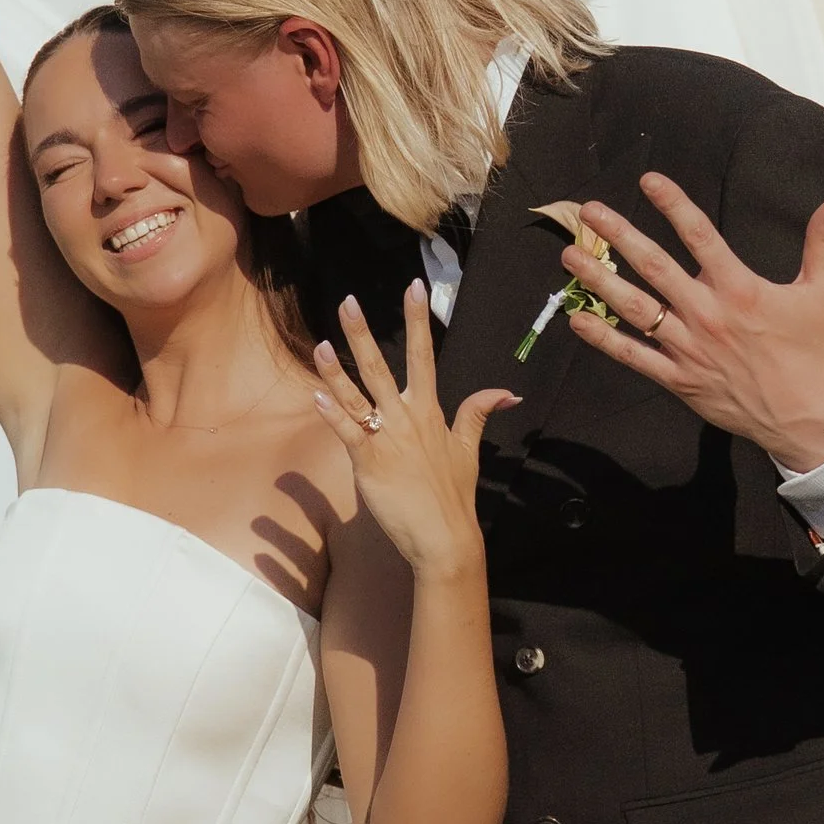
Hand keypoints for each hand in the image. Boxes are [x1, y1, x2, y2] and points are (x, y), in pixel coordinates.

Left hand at [313, 283, 515, 580]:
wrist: (446, 537)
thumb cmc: (454, 496)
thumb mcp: (469, 450)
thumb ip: (478, 414)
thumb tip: (506, 392)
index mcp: (431, 411)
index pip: (425, 355)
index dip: (418, 320)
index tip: (413, 286)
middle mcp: (408, 418)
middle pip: (383, 366)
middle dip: (363, 332)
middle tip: (348, 301)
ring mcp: (388, 439)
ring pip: (358, 396)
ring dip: (337, 370)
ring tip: (322, 343)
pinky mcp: (370, 462)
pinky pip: (348, 432)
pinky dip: (332, 413)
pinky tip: (316, 395)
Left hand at [563, 176, 823, 472]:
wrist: (808, 417)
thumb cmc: (816, 351)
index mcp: (741, 289)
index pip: (701, 236)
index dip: (674, 204)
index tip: (649, 180)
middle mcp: (708, 315)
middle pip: (654, 267)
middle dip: (619, 235)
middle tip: (589, 212)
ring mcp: (689, 349)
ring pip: (636, 308)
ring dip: (599, 281)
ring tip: (570, 257)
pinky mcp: (679, 380)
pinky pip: (634, 356)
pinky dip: (604, 339)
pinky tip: (576, 320)